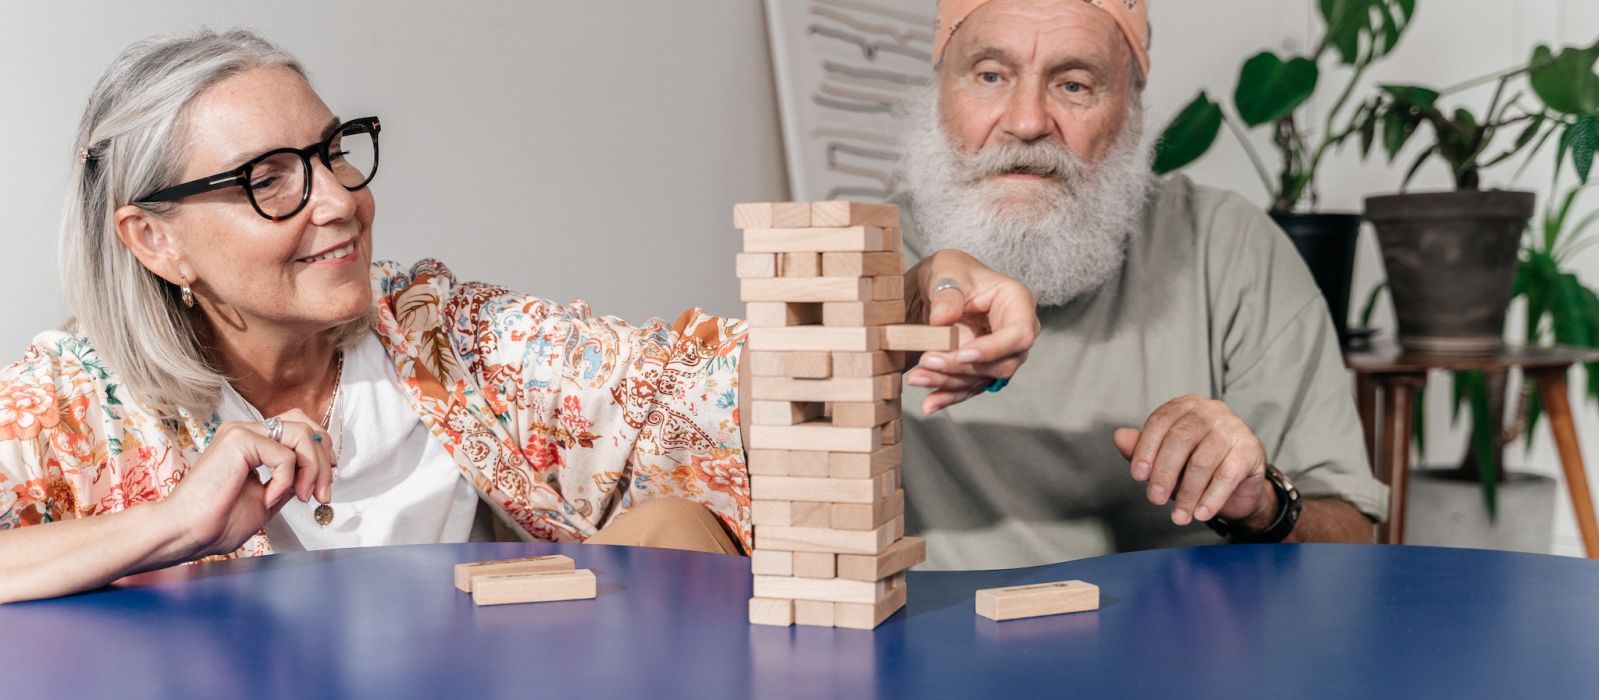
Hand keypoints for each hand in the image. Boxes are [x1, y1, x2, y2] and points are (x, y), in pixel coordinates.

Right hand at [158, 410, 333, 557]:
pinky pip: (285, 455)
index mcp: (250, 442)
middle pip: (305, 425)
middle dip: (323, 460)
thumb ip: (289, 481)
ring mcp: (242, 432)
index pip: (298, 426)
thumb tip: (313, 474)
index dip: (320, 448)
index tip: (326, 479)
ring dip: (313, 469)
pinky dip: (288, 480)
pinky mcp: (240, 440)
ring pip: (302, 435)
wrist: (187, 533)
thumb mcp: (268, 499)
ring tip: (303, 497)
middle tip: (322, 493)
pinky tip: (270, 497)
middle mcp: (246, 430)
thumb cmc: (217, 522)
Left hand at [903, 249, 1038, 414]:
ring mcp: (998, 353)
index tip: (963, 354)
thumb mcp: (945, 269)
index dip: (994, 349)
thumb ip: (946, 292)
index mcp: (1016, 302)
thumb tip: (943, 318)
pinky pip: (968, 388)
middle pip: (1002, 363)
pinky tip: (930, 403)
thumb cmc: (948, 272)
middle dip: (963, 368)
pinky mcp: (979, 369)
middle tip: (928, 361)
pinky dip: (947, 396)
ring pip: (982, 379)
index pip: (1019, 334)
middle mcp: (1014, 331)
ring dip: (949, 383)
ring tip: (917, 378)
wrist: (933, 288)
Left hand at [1112, 396, 1273, 526]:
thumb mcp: (1164, 458)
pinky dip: (1211, 498)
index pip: (1160, 421)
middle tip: (1155, 499)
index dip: (1145, 449)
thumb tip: (1119, 437)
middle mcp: (1211, 411)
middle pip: (1181, 439)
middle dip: (1164, 473)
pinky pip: (1227, 475)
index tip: (1137, 476)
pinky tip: (1200, 514)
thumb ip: (1141, 448)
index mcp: (1185, 406)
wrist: (1237, 484)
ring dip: (1188, 493)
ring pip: (1203, 461)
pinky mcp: (1250, 450)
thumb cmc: (1194, 465)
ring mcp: (1234, 428)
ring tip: (1179, 517)